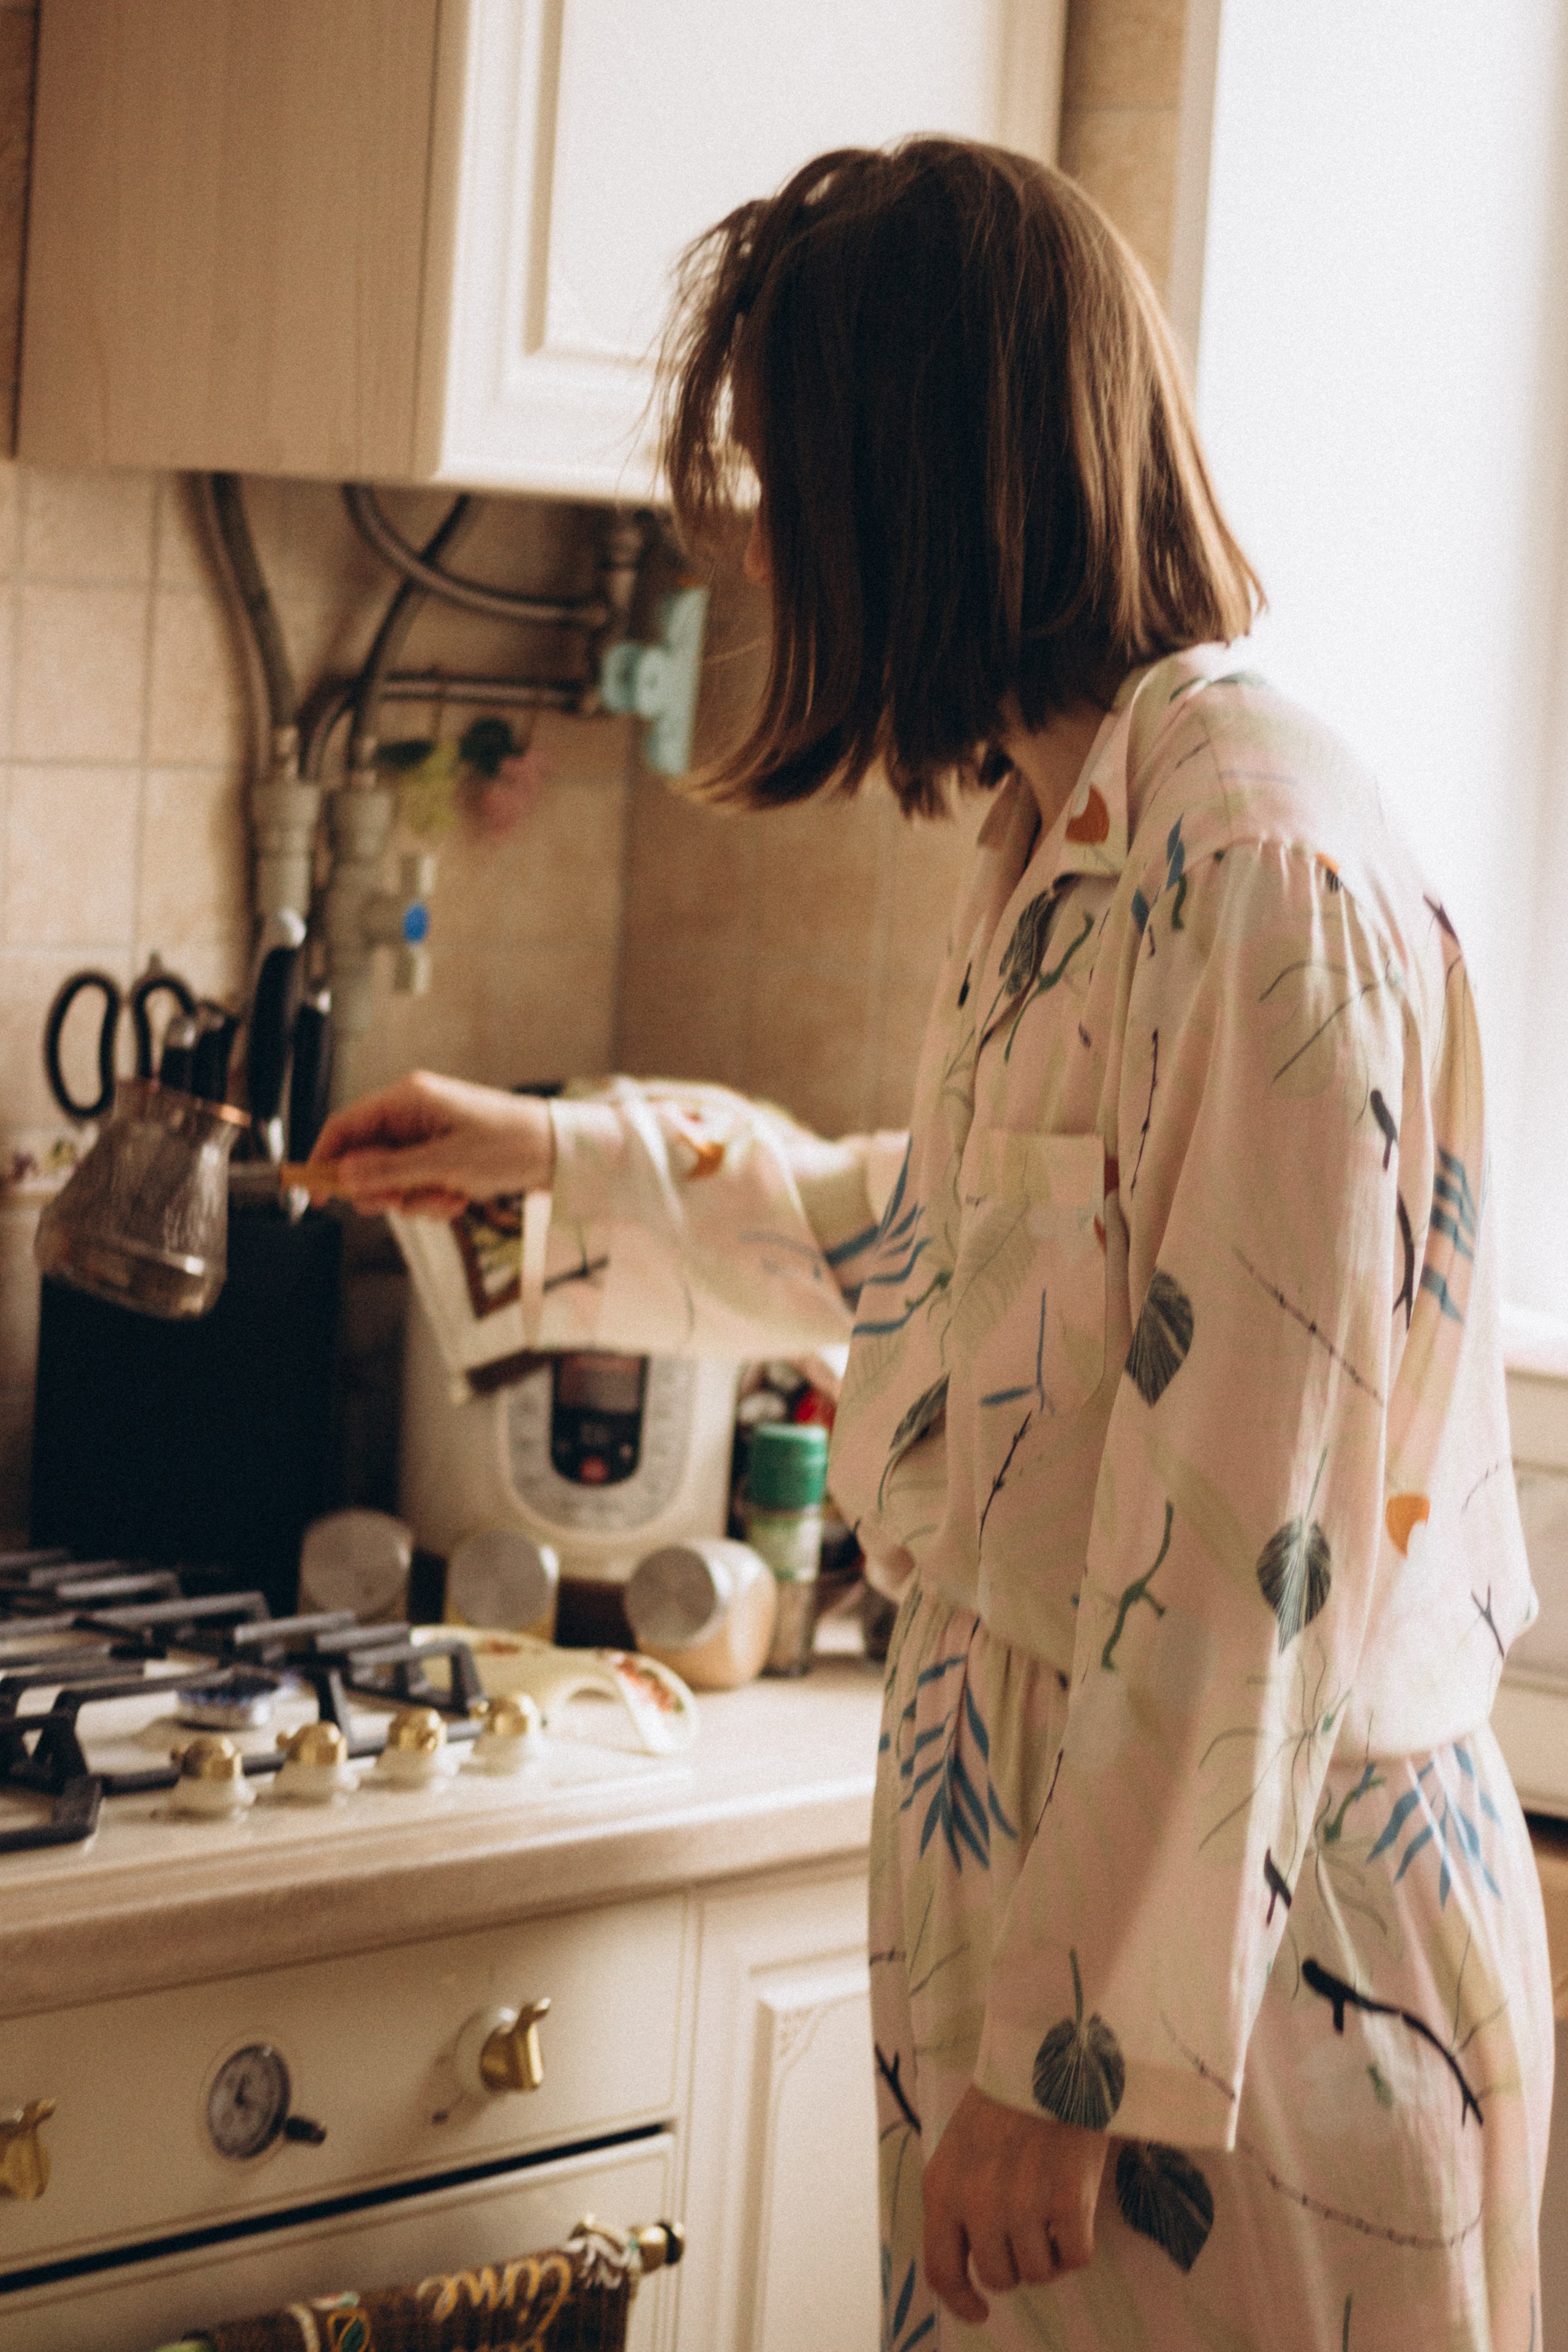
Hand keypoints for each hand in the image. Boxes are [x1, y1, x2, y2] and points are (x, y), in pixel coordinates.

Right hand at [311, 1072, 554, 1217]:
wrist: (560, 1151)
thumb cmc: (511, 1145)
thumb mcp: (446, 1163)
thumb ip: (391, 1170)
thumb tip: (344, 1175)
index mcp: (408, 1100)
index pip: (345, 1127)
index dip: (324, 1161)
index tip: (315, 1197)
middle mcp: (413, 1113)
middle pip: (364, 1157)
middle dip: (380, 1189)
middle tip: (399, 1203)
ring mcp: (428, 1134)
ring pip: (392, 1177)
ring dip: (413, 1198)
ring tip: (447, 1199)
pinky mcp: (443, 1154)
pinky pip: (417, 1184)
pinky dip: (433, 1199)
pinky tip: (459, 1199)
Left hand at [922, 2084, 1107, 2323]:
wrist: (1051, 2051)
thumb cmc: (1006, 2097)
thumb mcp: (960, 2148)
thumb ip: (958, 2200)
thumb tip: (971, 2261)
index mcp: (942, 2190)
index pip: (941, 2272)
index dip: (961, 2301)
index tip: (980, 2312)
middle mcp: (976, 2205)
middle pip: (998, 2277)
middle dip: (1016, 2261)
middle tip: (1030, 2224)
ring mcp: (1023, 2205)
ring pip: (1039, 2272)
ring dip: (1049, 2251)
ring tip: (1053, 2206)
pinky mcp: (1069, 2201)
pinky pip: (1076, 2256)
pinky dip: (1079, 2242)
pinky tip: (1077, 2205)